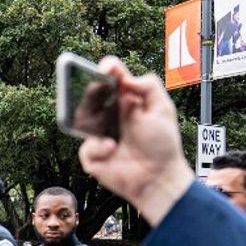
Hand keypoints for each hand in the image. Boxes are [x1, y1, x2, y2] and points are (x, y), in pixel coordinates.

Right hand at [78, 57, 193, 224]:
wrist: (158, 178)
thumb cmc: (162, 146)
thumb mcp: (163, 110)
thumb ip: (150, 87)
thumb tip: (126, 79)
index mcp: (126, 103)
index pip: (113, 80)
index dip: (108, 70)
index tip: (106, 67)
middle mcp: (110, 117)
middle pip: (91, 96)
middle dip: (91, 92)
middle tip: (98, 91)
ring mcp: (99, 136)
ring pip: (82, 121)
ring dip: (92, 121)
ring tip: (108, 128)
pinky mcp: (93, 156)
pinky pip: (85, 147)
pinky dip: (97, 147)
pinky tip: (111, 149)